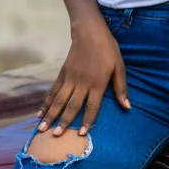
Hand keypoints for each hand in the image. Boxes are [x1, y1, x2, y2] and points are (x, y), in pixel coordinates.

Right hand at [36, 21, 129, 136]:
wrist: (89, 32)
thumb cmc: (107, 50)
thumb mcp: (119, 67)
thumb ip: (121, 88)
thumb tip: (128, 107)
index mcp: (97, 83)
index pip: (92, 106)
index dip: (87, 121)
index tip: (81, 134)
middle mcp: (82, 83)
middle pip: (72, 106)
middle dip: (64, 122)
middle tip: (55, 136)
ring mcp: (70, 78)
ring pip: (59, 100)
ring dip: (51, 115)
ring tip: (42, 129)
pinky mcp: (63, 73)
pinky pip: (53, 91)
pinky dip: (46, 102)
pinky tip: (40, 112)